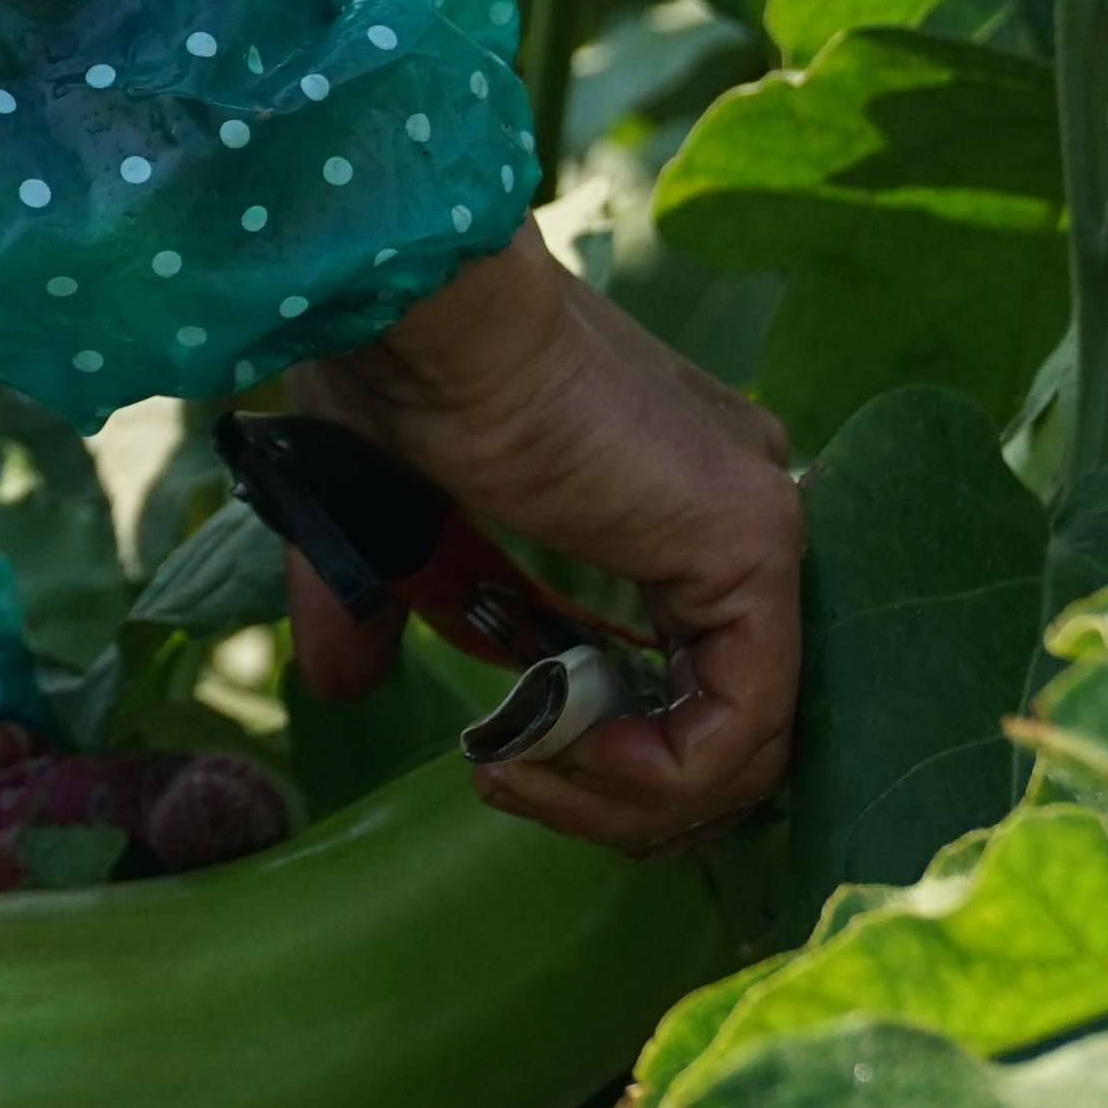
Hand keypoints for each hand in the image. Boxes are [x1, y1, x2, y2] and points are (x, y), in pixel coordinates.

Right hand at [280, 233, 799, 855]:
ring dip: (620, 799)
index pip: (698, 680)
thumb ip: (387, 605)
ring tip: (515, 773)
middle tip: (508, 786)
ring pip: (745, 747)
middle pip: (732, 728)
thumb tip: (343, 688)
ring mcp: (763, 525)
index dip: (614, 760)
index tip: (502, 762)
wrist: (426, 308)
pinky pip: (740, 727)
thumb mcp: (386, 517)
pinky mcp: (756, 543)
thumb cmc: (400, 370)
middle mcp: (742, 513)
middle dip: (620, 797)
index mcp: (678, 498)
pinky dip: (652, 776)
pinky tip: (556, 748)